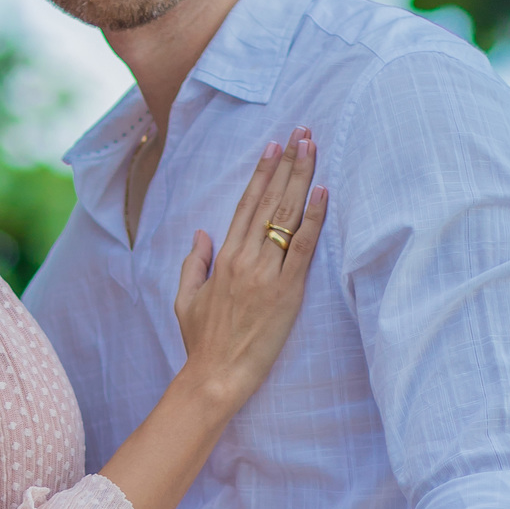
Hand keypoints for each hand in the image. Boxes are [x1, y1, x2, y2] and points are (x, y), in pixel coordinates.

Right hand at [174, 127, 326, 415]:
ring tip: (313, 148)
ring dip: (302, 178)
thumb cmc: (201, 343)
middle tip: (302, 132)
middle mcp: (245, 258)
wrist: (215, 376)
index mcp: (223, 258)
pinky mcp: (288, 292)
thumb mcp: (185, 299)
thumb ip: (193, 263)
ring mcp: (267, 273)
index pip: (246, 204)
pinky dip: (315, 218)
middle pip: (270, 200)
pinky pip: (304, 247)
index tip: (274, 146)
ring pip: (287, 215)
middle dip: (288, 163)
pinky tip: (324, 192)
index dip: (262, 173)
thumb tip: (201, 234)